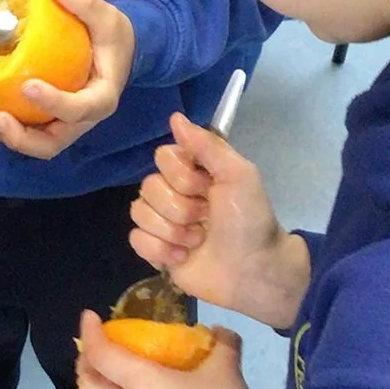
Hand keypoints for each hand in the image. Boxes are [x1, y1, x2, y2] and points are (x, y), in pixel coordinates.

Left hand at [0, 0, 134, 160]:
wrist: (114, 52)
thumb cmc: (112, 38)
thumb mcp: (108, 17)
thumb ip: (87, 3)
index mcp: (101, 99)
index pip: (80, 110)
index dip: (55, 103)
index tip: (27, 85)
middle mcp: (79, 121)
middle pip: (49, 144)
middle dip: (20, 137)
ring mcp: (59, 124)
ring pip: (28, 142)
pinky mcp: (41, 119)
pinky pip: (17, 127)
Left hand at [75, 311, 265, 388]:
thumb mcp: (227, 370)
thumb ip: (223, 343)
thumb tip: (220, 331)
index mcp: (141, 384)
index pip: (100, 355)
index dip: (89, 333)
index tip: (90, 316)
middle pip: (88, 386)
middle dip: (85, 362)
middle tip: (98, 343)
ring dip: (109, 382)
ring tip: (133, 364)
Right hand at [132, 113, 311, 329]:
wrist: (253, 271)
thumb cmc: (250, 221)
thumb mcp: (239, 175)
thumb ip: (207, 145)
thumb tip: (175, 117)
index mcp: (194, 171)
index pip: (162, 157)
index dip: (182, 176)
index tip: (207, 189)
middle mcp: (175, 192)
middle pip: (148, 186)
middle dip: (180, 208)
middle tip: (206, 220)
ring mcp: (163, 222)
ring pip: (139, 213)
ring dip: (172, 231)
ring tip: (197, 240)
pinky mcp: (156, 249)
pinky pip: (136, 239)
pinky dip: (160, 250)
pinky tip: (182, 257)